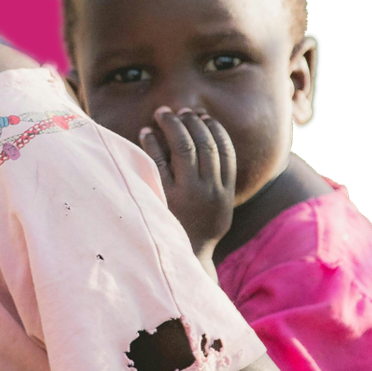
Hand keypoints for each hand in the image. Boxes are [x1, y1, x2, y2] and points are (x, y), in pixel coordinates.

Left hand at [139, 107, 235, 261]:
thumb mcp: (219, 210)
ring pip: (184, 148)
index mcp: (224, 192)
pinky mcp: (165, 197)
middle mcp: (209, 191)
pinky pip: (158, 162)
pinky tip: (146, 133)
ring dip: (173, 125)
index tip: (203, 116)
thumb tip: (211, 147)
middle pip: (205, 144)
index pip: (225, 150)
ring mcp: (187, 193)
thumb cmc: (198, 231)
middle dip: (193, 122)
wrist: (182, 259)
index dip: (214, 129)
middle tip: (181, 111)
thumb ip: (219, 183)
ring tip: (163, 113)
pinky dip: (152, 143)